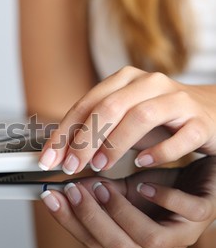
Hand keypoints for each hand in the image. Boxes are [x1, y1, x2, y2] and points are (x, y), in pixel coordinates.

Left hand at [37, 66, 215, 173]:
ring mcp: (176, 99)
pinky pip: (180, 136)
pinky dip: (158, 152)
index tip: (47, 159)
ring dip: (115, 144)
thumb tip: (57, 154)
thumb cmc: (159, 121)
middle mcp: (148, 83)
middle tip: (70, 167)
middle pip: (108, 108)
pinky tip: (141, 164)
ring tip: (100, 166)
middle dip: (84, 140)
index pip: (85, 105)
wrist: (212, 113)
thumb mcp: (121, 123)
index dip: (63, 133)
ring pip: (140, 117)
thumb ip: (93, 132)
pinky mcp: (200, 120)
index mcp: (123, 81)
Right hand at [40, 157, 215, 247]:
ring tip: (102, 186)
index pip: (94, 243)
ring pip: (148, 238)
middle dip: (90, 217)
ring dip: (119, 211)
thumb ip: (97, 194)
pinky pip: (187, 212)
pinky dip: (162, 198)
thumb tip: (65, 189)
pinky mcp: (204, 214)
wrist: (196, 177)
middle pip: (118, 247)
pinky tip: (143, 185)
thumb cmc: (158, 188)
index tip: (51, 197)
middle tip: (73, 190)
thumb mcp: (122, 191)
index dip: (69, 221)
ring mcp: (182, 236)